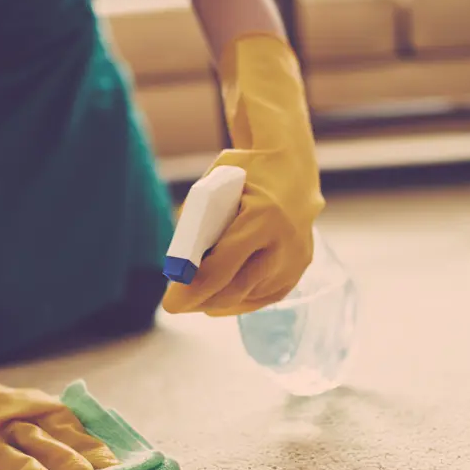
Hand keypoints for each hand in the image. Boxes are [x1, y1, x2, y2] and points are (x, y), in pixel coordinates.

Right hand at [0, 257, 118, 469]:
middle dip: (62, 458)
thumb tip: (109, 460)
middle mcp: (10, 424)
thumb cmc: (7, 412)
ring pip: (7, 454)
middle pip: (39, 440)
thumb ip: (70, 432)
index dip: (87, 448)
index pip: (65, 430)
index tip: (110, 466)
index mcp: (35, 412)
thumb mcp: (39, 410)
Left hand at [162, 33, 324, 316]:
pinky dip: (239, 300)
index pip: (222, 268)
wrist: (291, 163)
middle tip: (176, 305)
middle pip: (236, 289)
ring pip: (249, 296)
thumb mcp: (213, 187)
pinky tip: (218, 300)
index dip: (193, 290)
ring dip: (218, 301)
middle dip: (201, 301)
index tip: (170, 303)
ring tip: (194, 299)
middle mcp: (285, 242)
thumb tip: (180, 268)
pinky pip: (265, 295)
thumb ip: (196, 225)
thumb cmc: (244, 171)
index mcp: (263, 217)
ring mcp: (297, 258)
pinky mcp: (300, 267)